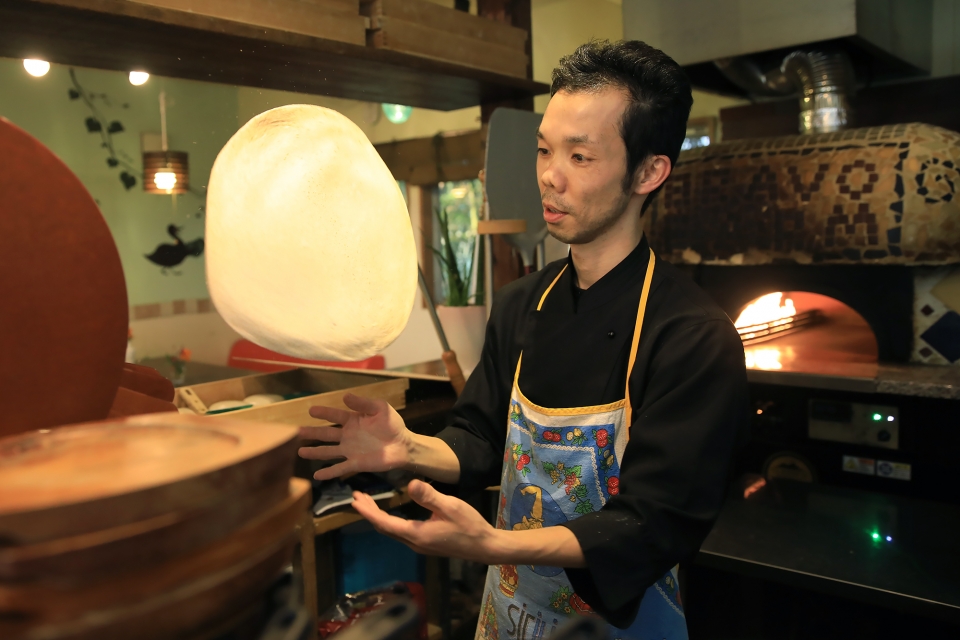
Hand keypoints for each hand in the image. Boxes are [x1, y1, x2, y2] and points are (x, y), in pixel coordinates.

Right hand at [298, 392, 410, 480]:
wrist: (404, 445)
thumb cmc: (393, 425)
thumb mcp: (380, 409)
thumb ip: (363, 403)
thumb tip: (345, 396)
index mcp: (354, 420)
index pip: (335, 415)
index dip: (324, 413)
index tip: (311, 410)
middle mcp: (348, 435)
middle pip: (326, 433)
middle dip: (312, 432)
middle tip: (297, 431)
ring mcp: (350, 450)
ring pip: (329, 451)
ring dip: (315, 452)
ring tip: (300, 452)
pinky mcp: (356, 463)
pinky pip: (340, 468)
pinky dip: (329, 472)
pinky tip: (317, 475)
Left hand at [352, 480, 498, 563]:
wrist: (484, 547)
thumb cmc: (469, 525)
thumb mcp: (450, 506)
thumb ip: (428, 496)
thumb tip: (410, 484)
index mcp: (416, 534)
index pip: (384, 522)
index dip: (368, 511)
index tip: (355, 500)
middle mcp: (413, 542)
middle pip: (384, 528)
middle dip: (369, 512)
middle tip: (357, 497)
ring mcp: (419, 545)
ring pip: (391, 531)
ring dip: (378, 517)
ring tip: (369, 503)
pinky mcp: (425, 544)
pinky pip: (400, 532)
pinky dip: (389, 521)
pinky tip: (391, 513)